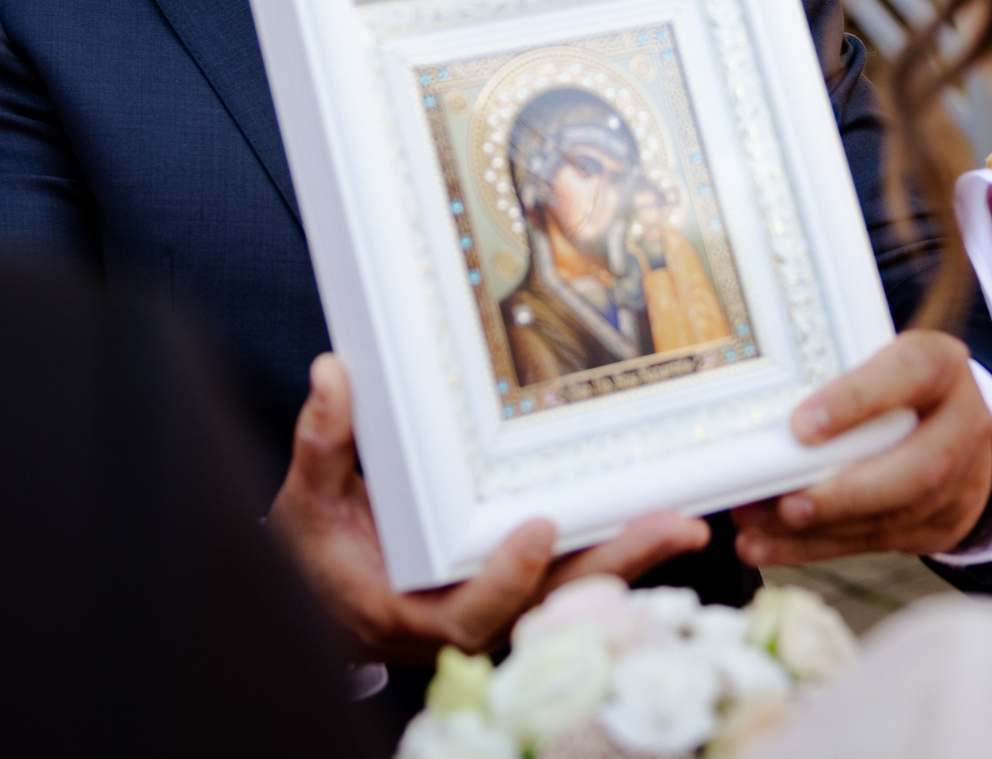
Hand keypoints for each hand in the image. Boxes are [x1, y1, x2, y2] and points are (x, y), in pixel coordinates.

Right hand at [268, 354, 709, 662]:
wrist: (328, 589)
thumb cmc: (317, 550)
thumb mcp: (306, 501)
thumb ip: (321, 442)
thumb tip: (332, 375)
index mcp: (411, 609)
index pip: (470, 611)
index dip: (507, 578)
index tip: (537, 531)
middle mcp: (466, 617)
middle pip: (551, 605)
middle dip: (615, 566)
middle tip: (672, 527)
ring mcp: (500, 607)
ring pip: (576, 593)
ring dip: (632, 559)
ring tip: (685, 524)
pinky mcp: (522, 589)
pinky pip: (577, 578)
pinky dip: (619, 553)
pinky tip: (662, 524)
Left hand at [729, 329, 991, 566]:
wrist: (952, 416)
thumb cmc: (889, 380)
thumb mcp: (871, 358)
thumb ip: (831, 377)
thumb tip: (752, 414)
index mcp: (940, 365)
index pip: (910, 374)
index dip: (857, 401)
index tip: (801, 428)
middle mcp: (963, 422)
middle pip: (920, 468)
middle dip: (846, 494)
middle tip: (786, 506)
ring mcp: (963, 480)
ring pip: (899, 515)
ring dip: (822, 528)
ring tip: (759, 526)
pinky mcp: (945, 523)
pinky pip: (881, 541)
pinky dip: (820, 545)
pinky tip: (771, 546)